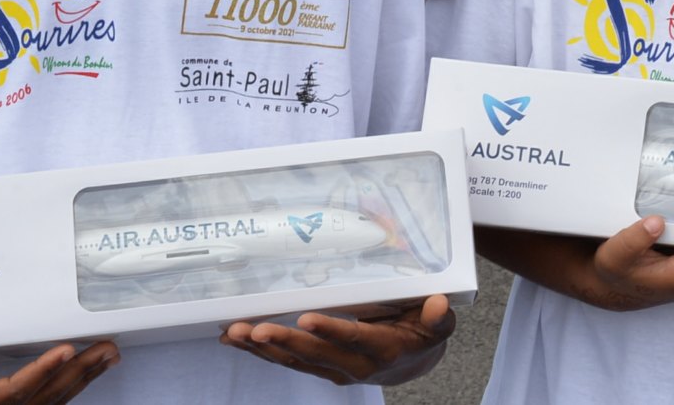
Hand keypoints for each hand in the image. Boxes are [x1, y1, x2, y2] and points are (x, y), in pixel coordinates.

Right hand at [0, 344, 118, 403]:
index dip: (40, 373)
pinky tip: (83, 373)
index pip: (10, 394)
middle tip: (106, 348)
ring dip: (79, 380)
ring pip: (46, 404)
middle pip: (39, 400)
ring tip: (107, 356)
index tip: (66, 350)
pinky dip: (66, 389)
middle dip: (75, 374)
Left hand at [222, 294, 454, 385]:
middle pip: (315, 354)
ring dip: (263, 348)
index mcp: (385, 350)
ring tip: (234, 334)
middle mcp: (355, 365)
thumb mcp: (439, 326)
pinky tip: (235, 340)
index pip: (355, 339)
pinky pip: (287, 361)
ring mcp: (333, 369)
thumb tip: (436, 304)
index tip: (307, 318)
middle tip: (256, 329)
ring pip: (294, 360)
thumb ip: (438, 317)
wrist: (412, 364)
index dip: (331, 331)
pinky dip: (260, 351)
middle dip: (284, 341)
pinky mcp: (320, 368)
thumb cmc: (424, 335)